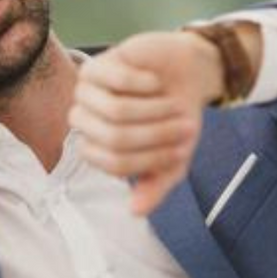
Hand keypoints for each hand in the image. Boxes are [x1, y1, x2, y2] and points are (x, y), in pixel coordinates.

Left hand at [70, 31, 225, 215]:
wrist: (190, 74)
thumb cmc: (176, 118)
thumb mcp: (174, 159)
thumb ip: (155, 187)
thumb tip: (135, 212)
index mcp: (99, 148)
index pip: (116, 164)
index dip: (152, 159)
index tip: (181, 150)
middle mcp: (86, 122)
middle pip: (115, 138)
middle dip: (158, 133)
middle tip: (185, 126)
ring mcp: (87, 94)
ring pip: (116, 110)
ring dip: (155, 109)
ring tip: (173, 103)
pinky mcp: (97, 65)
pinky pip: (119, 80)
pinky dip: (146, 83)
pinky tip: (155, 82)